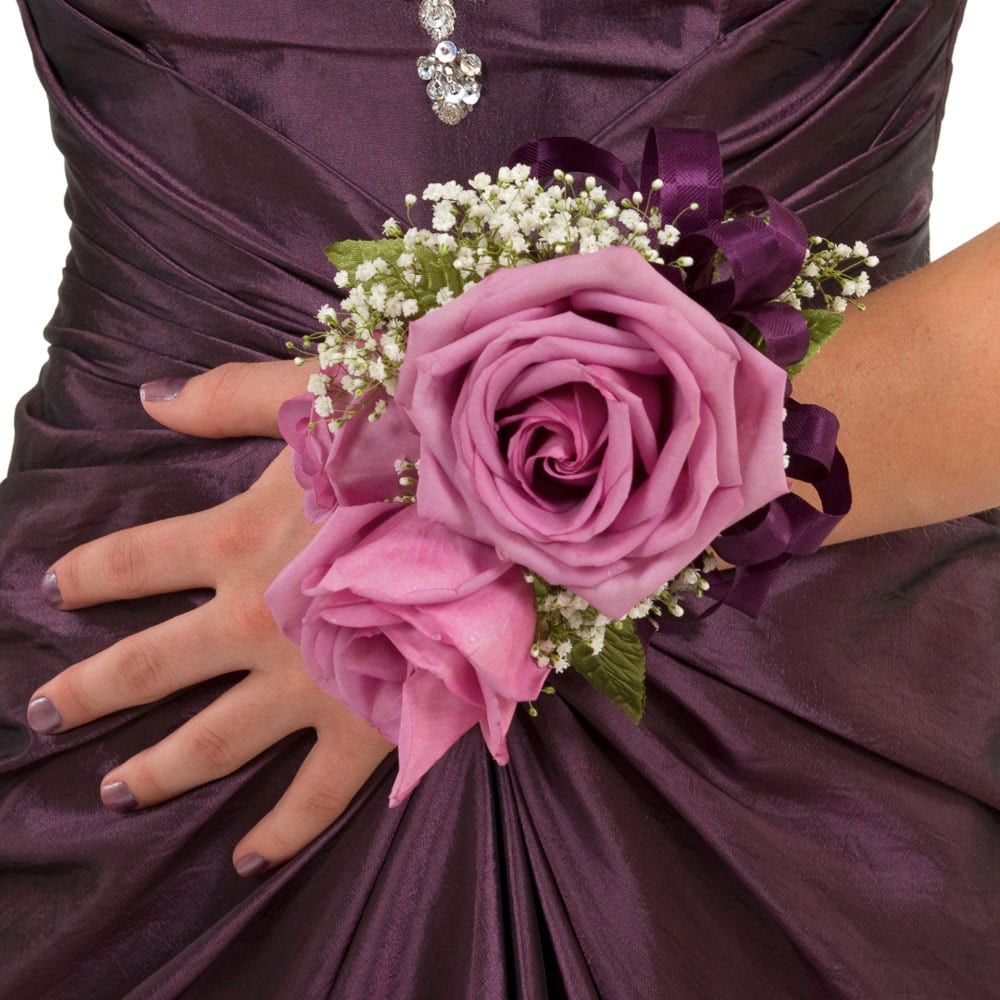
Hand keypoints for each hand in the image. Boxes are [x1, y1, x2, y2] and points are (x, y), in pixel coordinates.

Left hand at [25, 360, 393, 875]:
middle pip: (145, 667)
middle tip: (46, 715)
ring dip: (157, 771)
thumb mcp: (312, 398)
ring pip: (209, 742)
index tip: (53, 590)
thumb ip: (227, 397)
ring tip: (114, 795)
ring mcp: (303, 681)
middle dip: (89, 692)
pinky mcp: (362, 722)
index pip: (132, 563)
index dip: (87, 575)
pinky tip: (246, 860)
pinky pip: (314, 793)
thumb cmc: (406, 446)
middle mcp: (253, 621)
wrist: (490, 513)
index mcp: (236, 541)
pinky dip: (281, 831)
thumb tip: (148, 398)